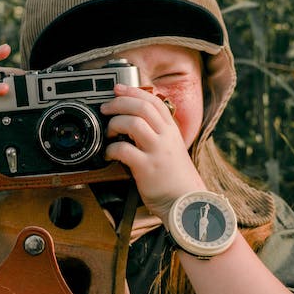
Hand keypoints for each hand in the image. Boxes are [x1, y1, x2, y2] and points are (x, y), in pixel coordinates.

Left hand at [101, 84, 206, 217]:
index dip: (134, 91)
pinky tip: (109, 154)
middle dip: (120, 103)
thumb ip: (157, 135)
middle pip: (142, 107)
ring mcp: (157, 151)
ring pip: (133, 123)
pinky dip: (111, 149)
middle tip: (106, 108)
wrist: (186, 203)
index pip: (154, 101)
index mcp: (171, 131)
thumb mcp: (172, 149)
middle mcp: (166, 137)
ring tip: (109, 131)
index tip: (118, 89)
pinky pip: (124, 150)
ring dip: (115, 123)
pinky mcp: (146, 168)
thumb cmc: (175, 179)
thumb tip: (135, 123)